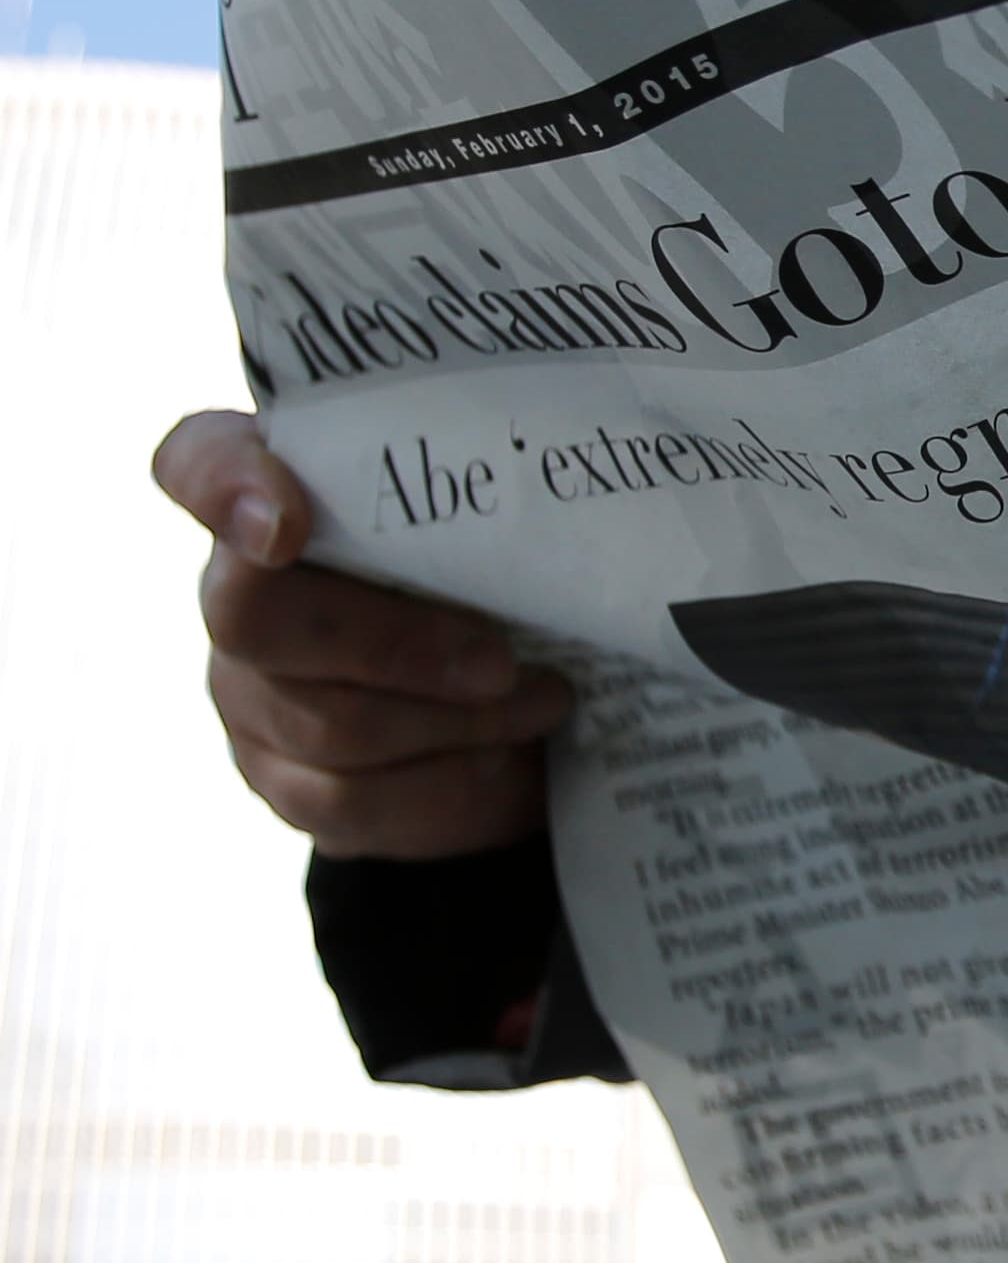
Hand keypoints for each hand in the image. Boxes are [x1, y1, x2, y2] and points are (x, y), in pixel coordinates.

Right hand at [154, 410, 569, 859]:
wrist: (515, 707)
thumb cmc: (504, 583)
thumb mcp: (506, 530)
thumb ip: (490, 504)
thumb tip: (552, 502)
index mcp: (280, 496)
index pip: (201, 463)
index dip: (228, 486)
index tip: (288, 525)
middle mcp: (237, 593)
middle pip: (259, 618)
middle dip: (397, 645)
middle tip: (502, 664)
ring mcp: (247, 694)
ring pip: (327, 722)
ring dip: (457, 720)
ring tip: (543, 699)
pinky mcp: (282, 782)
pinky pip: (350, 799)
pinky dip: (448, 781)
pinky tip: (505, 757)